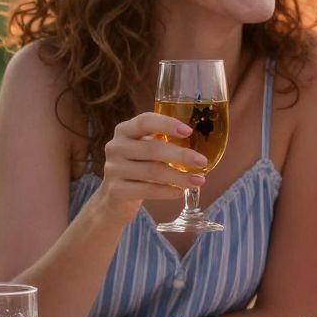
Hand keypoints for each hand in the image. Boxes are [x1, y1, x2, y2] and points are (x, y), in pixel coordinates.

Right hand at [86, 111, 209, 224]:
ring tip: (199, 181)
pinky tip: (180, 192)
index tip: (189, 131)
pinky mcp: (116, 190)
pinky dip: (167, 191)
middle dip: (181, 155)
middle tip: (202, 161)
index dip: (167, 124)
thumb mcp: (146, 148)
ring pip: (152, 171)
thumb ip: (164, 141)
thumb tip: (203, 141)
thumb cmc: (138, 165)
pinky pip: (147, 190)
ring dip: (179, 177)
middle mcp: (116, 146)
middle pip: (152, 149)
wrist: (114, 195)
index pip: (145, 121)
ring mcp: (113, 169)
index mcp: (125, 130)